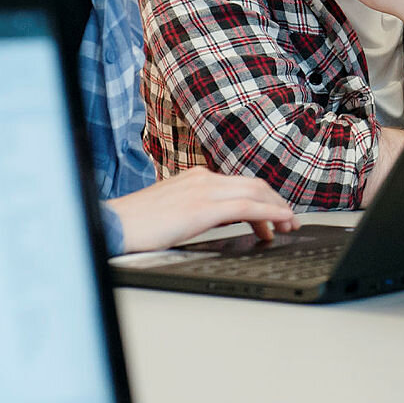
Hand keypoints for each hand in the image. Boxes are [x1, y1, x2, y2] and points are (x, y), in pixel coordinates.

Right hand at [107, 167, 295, 252]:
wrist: (114, 226)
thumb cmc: (138, 224)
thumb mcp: (174, 211)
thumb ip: (198, 209)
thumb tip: (221, 219)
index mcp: (195, 177)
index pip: (240, 184)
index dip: (263, 198)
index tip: (275, 214)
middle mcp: (203, 178)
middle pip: (254, 186)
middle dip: (276, 202)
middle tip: (289, 221)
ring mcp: (204, 190)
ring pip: (255, 194)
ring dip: (277, 209)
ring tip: (289, 226)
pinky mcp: (204, 207)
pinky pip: (247, 208)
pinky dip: (269, 214)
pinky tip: (280, 223)